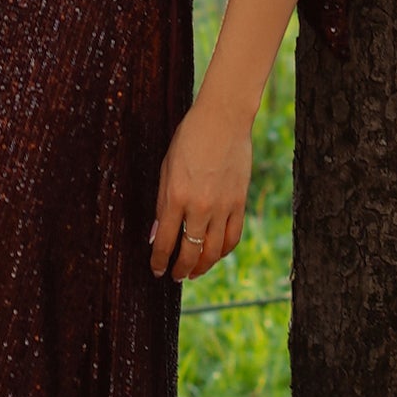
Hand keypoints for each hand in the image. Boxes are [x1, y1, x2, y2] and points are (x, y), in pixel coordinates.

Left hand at [150, 105, 250, 280]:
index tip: (156, 270)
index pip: (166, 242)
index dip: (159, 261)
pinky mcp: (240, 202)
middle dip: (181, 269)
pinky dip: (223, 250)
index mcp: (176, 196)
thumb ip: (162, 204)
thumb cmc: (189, 139)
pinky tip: (215, 254)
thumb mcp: (167, 168)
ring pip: (214, 250)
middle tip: (175, 277)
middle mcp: (200, 206)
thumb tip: (157, 235)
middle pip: (190, 252)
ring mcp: (223, 206)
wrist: (223, 119)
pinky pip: (233, 236)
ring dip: (202, 266)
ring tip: (194, 272)